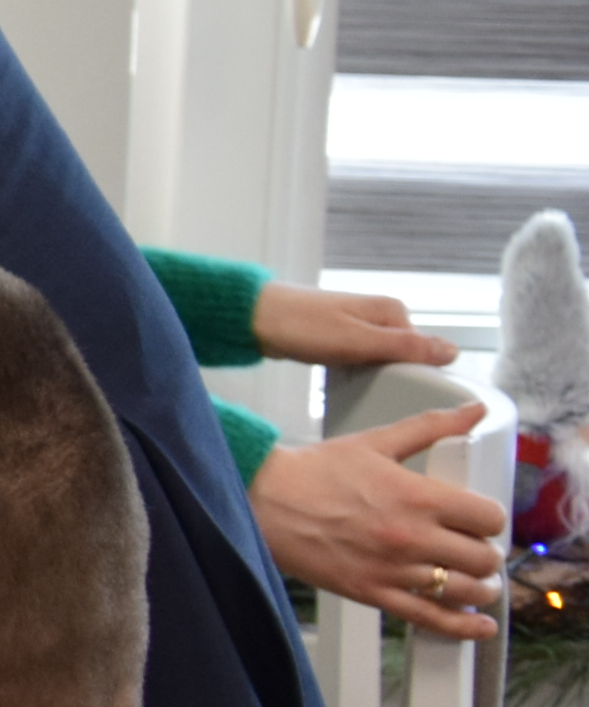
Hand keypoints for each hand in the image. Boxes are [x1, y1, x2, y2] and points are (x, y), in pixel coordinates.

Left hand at [249, 282, 458, 372]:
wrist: (253, 318)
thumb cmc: (300, 325)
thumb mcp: (359, 341)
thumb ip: (405, 347)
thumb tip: (453, 350)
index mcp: (393, 311)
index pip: (423, 353)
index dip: (414, 377)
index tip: (399, 395)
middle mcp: (379, 314)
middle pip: (402, 358)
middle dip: (390, 379)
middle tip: (371, 393)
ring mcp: (358, 324)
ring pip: (379, 361)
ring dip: (370, 377)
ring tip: (353, 388)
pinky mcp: (339, 336)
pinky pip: (358, 361)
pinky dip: (352, 373)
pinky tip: (341, 383)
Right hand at [250, 405, 507, 638]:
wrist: (261, 500)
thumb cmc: (313, 473)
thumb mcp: (376, 441)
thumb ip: (432, 426)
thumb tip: (474, 411)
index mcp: (419, 496)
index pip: (489, 517)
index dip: (491, 519)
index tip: (482, 520)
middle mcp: (412, 536)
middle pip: (483, 558)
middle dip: (487, 554)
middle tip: (477, 550)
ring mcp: (393, 569)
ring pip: (465, 590)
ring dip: (482, 589)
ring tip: (480, 584)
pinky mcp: (371, 593)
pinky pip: (429, 618)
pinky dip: (461, 626)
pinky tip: (477, 626)